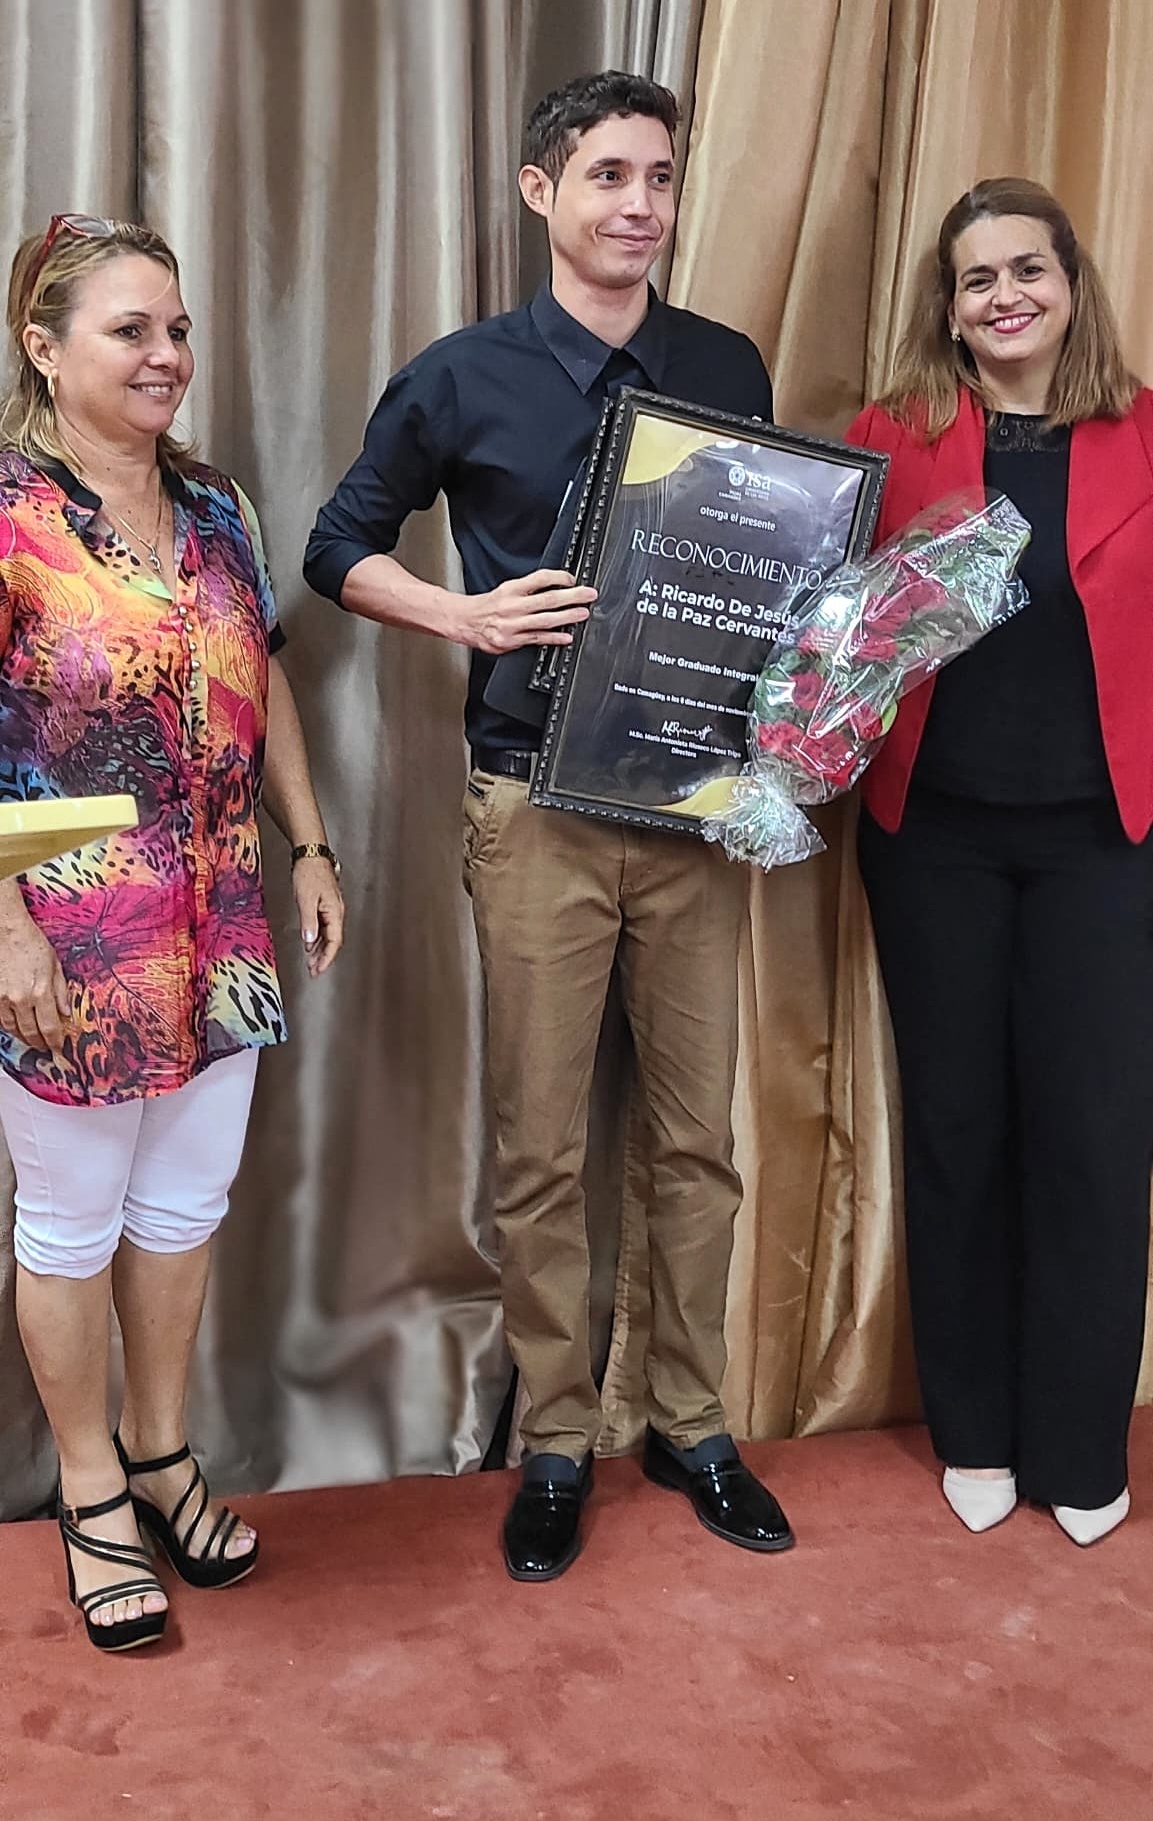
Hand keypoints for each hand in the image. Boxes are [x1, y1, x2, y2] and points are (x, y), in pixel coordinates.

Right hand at [0, 912, 70, 1052]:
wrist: (6, 931)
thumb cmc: (31, 943)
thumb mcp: (55, 965)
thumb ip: (61, 991)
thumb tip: (66, 1013)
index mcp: (41, 992)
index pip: (50, 1028)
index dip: (55, 1043)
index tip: (59, 1049)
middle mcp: (21, 999)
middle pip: (30, 1033)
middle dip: (40, 1044)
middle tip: (45, 1047)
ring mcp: (3, 998)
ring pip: (13, 1029)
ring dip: (24, 1037)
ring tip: (32, 1039)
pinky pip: (0, 1019)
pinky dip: (9, 1026)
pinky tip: (16, 1025)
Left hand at [292, 857, 344, 976]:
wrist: (311, 854)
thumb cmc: (310, 872)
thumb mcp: (306, 899)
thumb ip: (309, 921)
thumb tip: (310, 941)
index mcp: (335, 912)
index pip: (334, 942)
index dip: (327, 958)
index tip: (319, 970)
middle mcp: (336, 912)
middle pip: (333, 941)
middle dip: (323, 958)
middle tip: (314, 971)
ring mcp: (331, 909)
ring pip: (328, 935)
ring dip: (320, 949)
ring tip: (311, 962)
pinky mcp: (325, 905)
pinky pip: (324, 927)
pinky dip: (317, 937)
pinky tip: (310, 943)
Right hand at [456, 569, 595, 654]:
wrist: (464, 621)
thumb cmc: (487, 606)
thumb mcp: (506, 589)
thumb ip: (528, 589)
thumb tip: (556, 588)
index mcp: (512, 589)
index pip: (540, 578)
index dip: (559, 577)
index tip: (572, 580)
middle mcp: (513, 606)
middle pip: (547, 599)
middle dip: (572, 596)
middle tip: (589, 595)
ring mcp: (513, 625)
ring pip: (545, 620)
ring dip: (567, 617)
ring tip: (583, 614)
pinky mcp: (511, 641)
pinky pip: (537, 639)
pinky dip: (553, 638)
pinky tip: (566, 637)